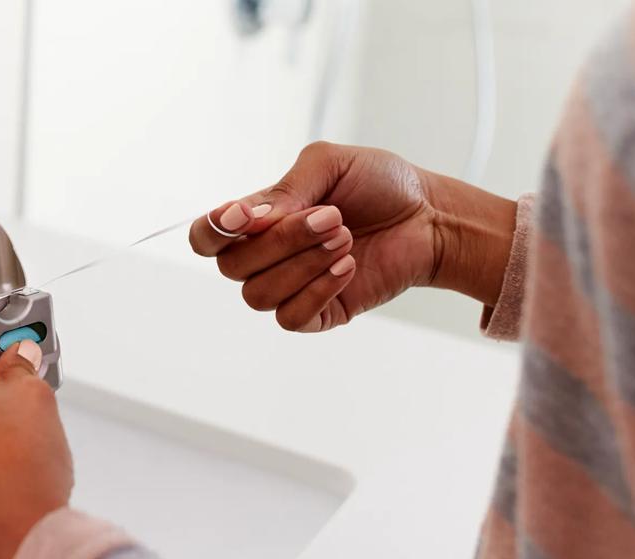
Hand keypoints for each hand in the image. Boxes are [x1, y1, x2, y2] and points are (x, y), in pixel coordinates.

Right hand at [189, 141, 516, 331]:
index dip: (212, 231)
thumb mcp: (328, 165)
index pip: (206, 238)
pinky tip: (347, 268)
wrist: (428, 215)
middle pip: (232, 267)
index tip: (244, 216)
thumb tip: (248, 219)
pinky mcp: (318, 313)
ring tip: (345, 239)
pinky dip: (317, 291)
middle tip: (332, 217)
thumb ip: (285, 188)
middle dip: (282, 240)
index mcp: (258, 219)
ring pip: (258, 295)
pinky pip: (291, 318)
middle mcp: (266, 257)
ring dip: (303, 264)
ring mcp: (290, 287)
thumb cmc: (378, 184)